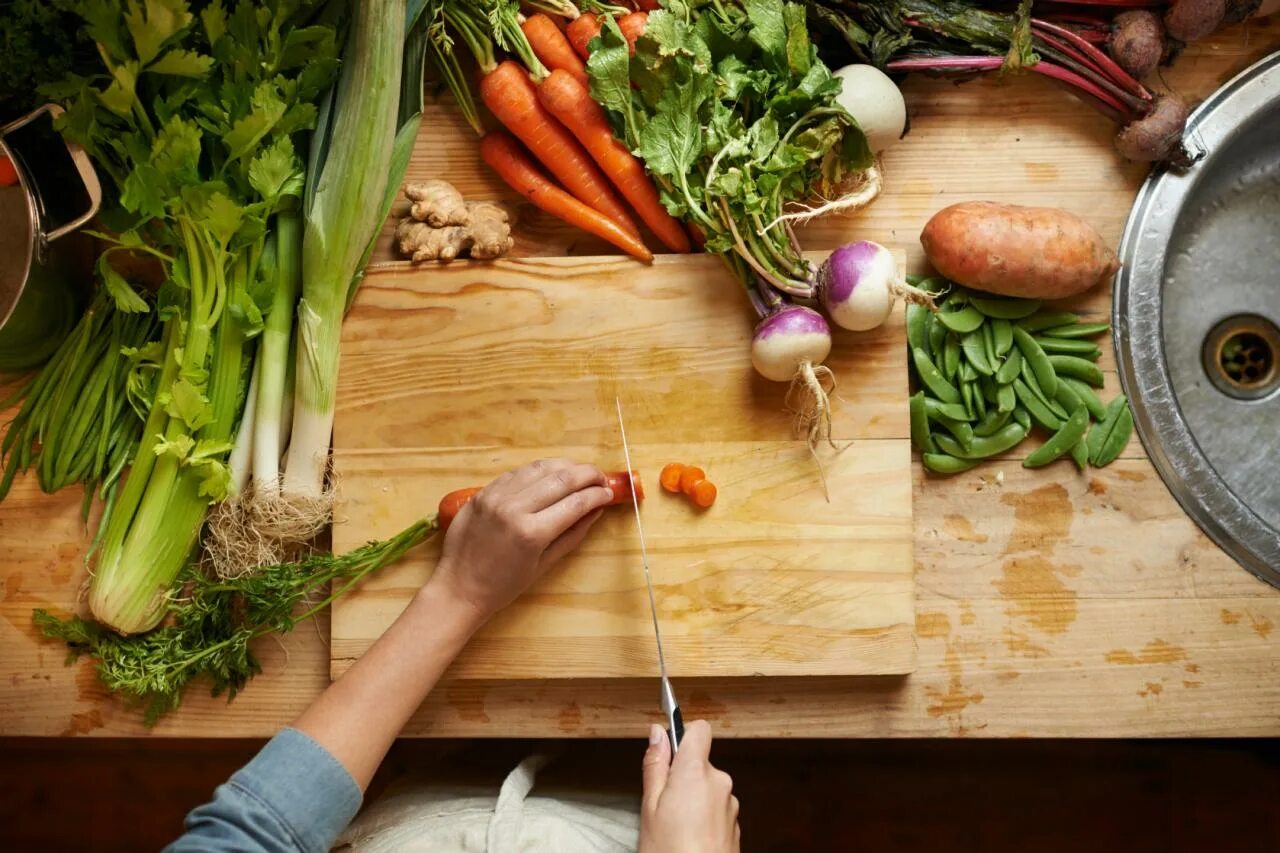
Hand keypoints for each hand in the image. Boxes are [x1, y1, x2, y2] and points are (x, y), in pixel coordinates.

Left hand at [426, 459, 613, 622]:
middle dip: (587, 474)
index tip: (609, 493)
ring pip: (539, 468)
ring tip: (579, 471)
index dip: (597, 495)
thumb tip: (596, 511)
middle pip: (561, 479)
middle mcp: (514, 508)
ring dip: (565, 466)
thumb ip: (573, 535)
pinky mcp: (483, 492)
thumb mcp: (544, 565)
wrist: (459, 587)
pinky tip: (550, 473)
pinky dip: (538, 470)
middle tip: (600, 477)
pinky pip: (517, 472)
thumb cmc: (504, 585)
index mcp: (532, 533)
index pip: (575, 503)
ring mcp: (496, 496)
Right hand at [639, 720, 739, 852]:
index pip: (698, 730)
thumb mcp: (649, 807)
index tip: (667, 748)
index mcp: (695, 772)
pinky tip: (690, 838)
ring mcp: (730, 805)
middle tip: (662, 804)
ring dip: (693, 800)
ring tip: (675, 827)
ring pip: (708, 788)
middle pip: (700, 763)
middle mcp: (719, 783)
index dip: (683, 734)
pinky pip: (716, 810)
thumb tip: (657, 734)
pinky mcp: (736, 825)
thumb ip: (655, 765)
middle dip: (682, 777)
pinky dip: (704, 818)